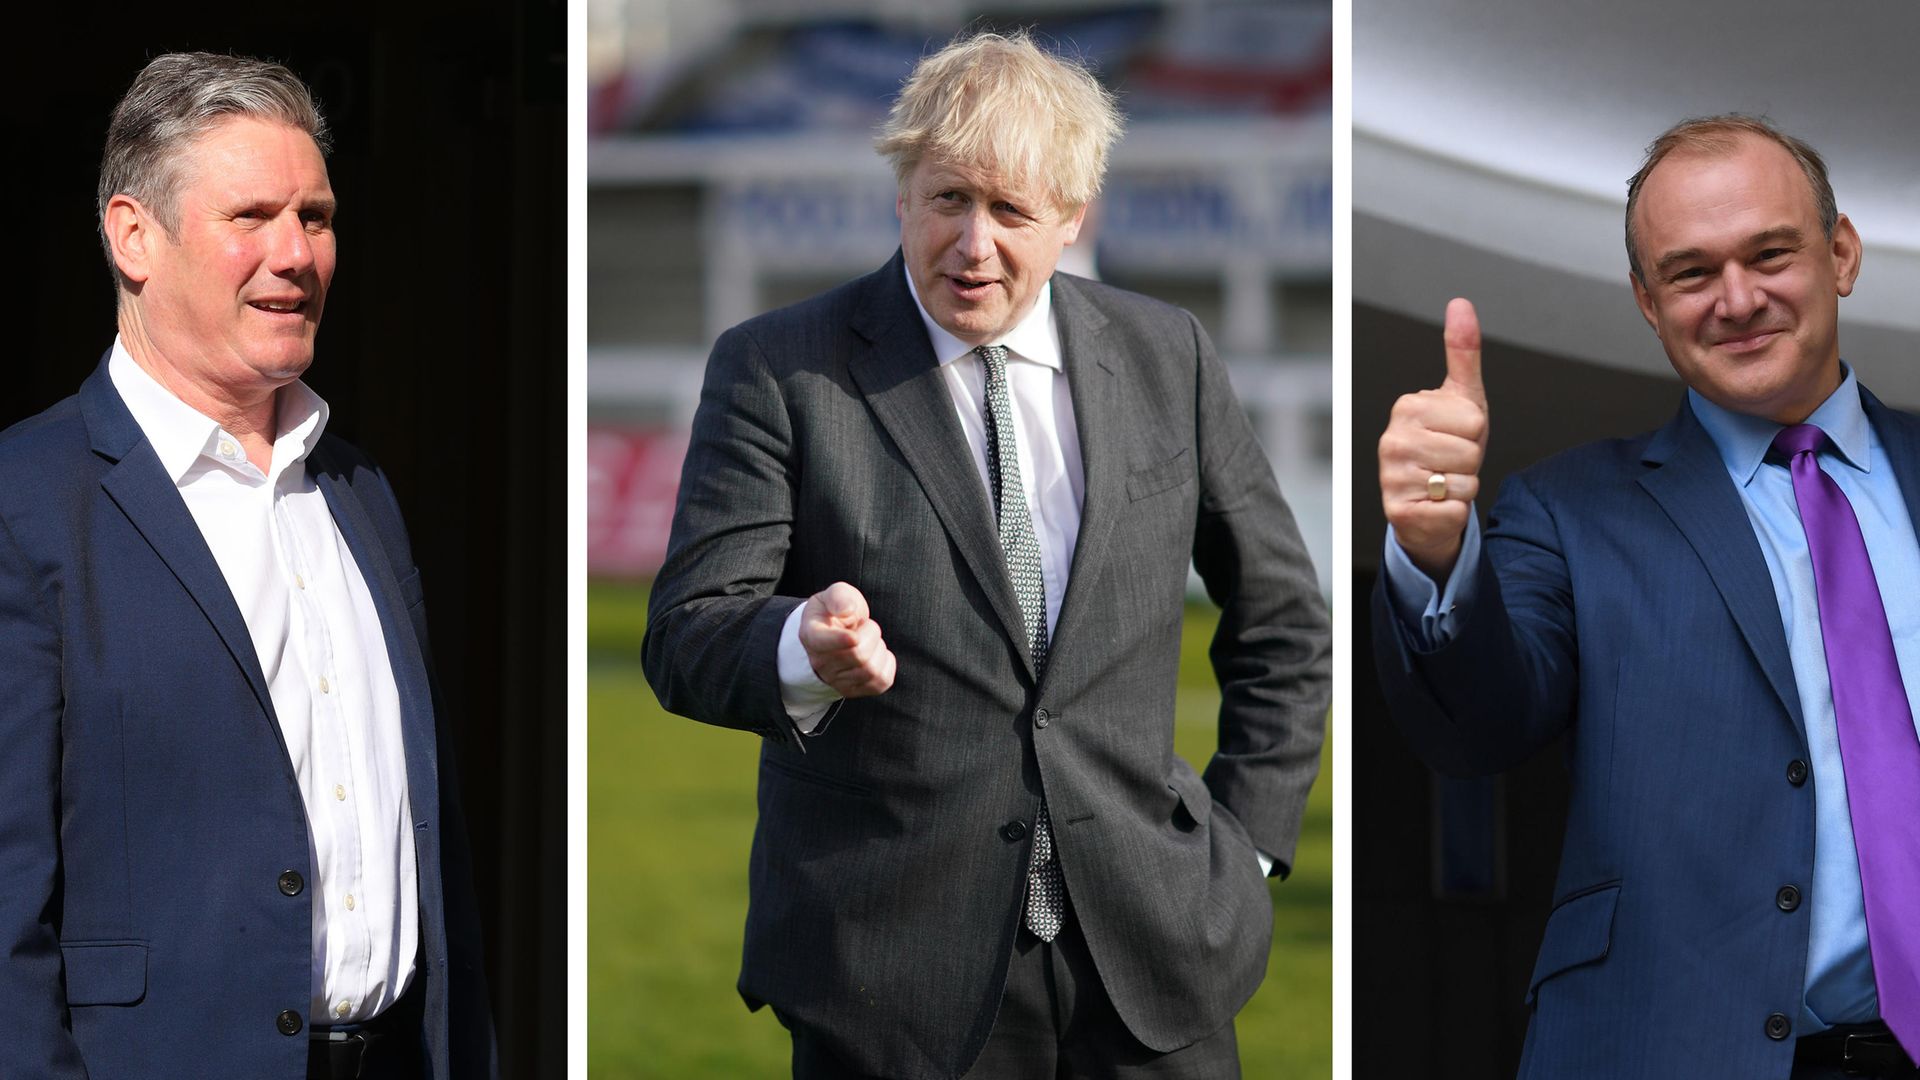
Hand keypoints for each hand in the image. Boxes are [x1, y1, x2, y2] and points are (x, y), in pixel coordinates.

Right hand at [799, 582, 896, 697]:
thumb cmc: (836, 611)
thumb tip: (847, 610)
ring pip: (871, 670)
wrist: (835, 634)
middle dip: (872, 632)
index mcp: (811, 635)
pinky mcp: (854, 690)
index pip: (823, 644)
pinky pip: (882, 681)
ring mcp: (836, 681)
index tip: (853, 636)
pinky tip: (876, 653)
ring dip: (879, 648)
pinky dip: (887, 663)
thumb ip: (839, 596)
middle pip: (858, 654)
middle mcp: (820, 663)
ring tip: (868, 639)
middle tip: (865, 625)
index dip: (840, 641)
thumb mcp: (835, 594)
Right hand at [1378, 297, 1487, 578]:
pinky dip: (1454, 512)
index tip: (1456, 435)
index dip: (1474, 432)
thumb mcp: (1463, 398)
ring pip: (1464, 482)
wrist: (1431, 502)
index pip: (1474, 420)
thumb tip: (1461, 304)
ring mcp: (1391, 476)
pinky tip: (1436, 504)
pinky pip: (1455, 510)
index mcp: (1407, 407)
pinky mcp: (1398, 511)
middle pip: (1470, 452)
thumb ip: (1463, 352)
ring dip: (1463, 488)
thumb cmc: (1448, 447)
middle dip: (1470, 462)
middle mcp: (1392, 440)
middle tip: (1450, 462)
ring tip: (1444, 482)